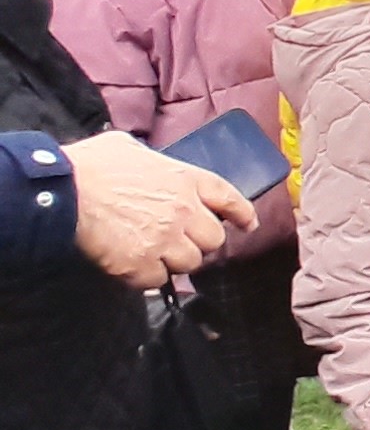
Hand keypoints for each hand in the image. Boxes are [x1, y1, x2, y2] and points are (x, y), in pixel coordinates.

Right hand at [65, 131, 256, 288]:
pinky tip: (132, 263)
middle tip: (178, 240)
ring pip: (189, 263)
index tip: (247, 224)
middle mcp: (184, 210)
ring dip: (174, 261)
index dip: (242, 214)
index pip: (230, 198)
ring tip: (151, 250)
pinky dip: (146, 276)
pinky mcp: (141, 264)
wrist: (62, 190)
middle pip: (213, 240)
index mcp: (187, 179)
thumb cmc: (91, 165)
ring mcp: (165, 239)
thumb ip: (154, 162)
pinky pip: (157, 280)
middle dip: (199, 242)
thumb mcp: (131, 149)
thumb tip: (151, 167)